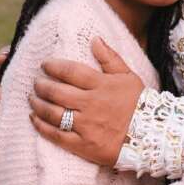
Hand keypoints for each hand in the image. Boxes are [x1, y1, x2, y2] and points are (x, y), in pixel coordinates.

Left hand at [29, 37, 144, 165]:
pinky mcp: (83, 145)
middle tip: (36, 82)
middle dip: (42, 85)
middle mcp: (91, 104)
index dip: (54, 66)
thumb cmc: (138, 103)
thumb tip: (94, 39)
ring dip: (38, 104)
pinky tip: (34, 119)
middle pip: (57, 92)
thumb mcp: (128, 76)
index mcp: (101, 85)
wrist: (151, 136)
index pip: (71, 71)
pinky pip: (57, 135)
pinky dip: (41, 126)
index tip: (44, 65)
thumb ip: (110, 57)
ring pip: (53, 113)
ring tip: (32, 98)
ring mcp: (86, 125)